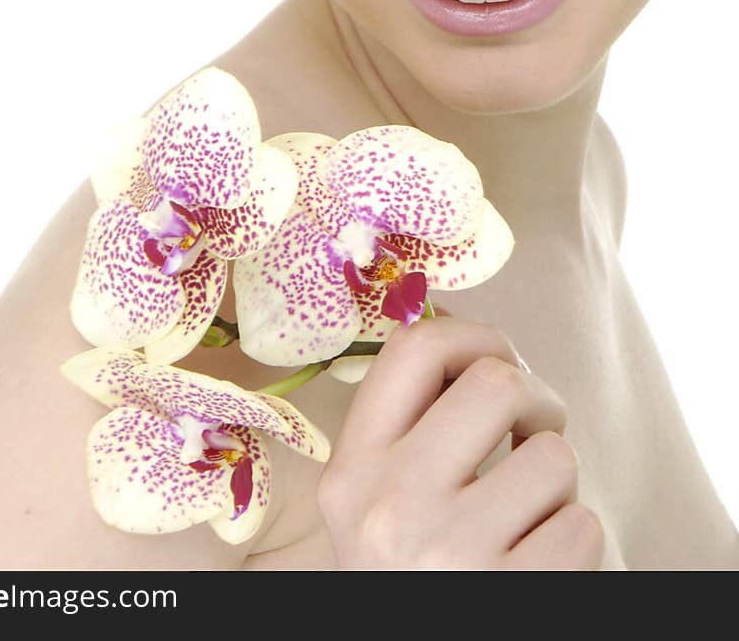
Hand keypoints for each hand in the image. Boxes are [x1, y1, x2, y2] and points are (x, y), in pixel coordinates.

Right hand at [316, 313, 604, 569]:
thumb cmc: (407, 569)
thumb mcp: (372, 499)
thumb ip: (404, 426)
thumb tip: (470, 337)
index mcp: (352, 469)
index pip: (415, 348)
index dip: (475, 335)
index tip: (496, 360)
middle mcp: (390, 504)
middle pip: (498, 382)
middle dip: (537, 398)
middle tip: (534, 428)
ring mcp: (449, 554)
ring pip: (553, 456)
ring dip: (557, 481)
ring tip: (530, 509)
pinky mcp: (507, 598)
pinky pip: (581, 525)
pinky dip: (573, 536)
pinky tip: (539, 555)